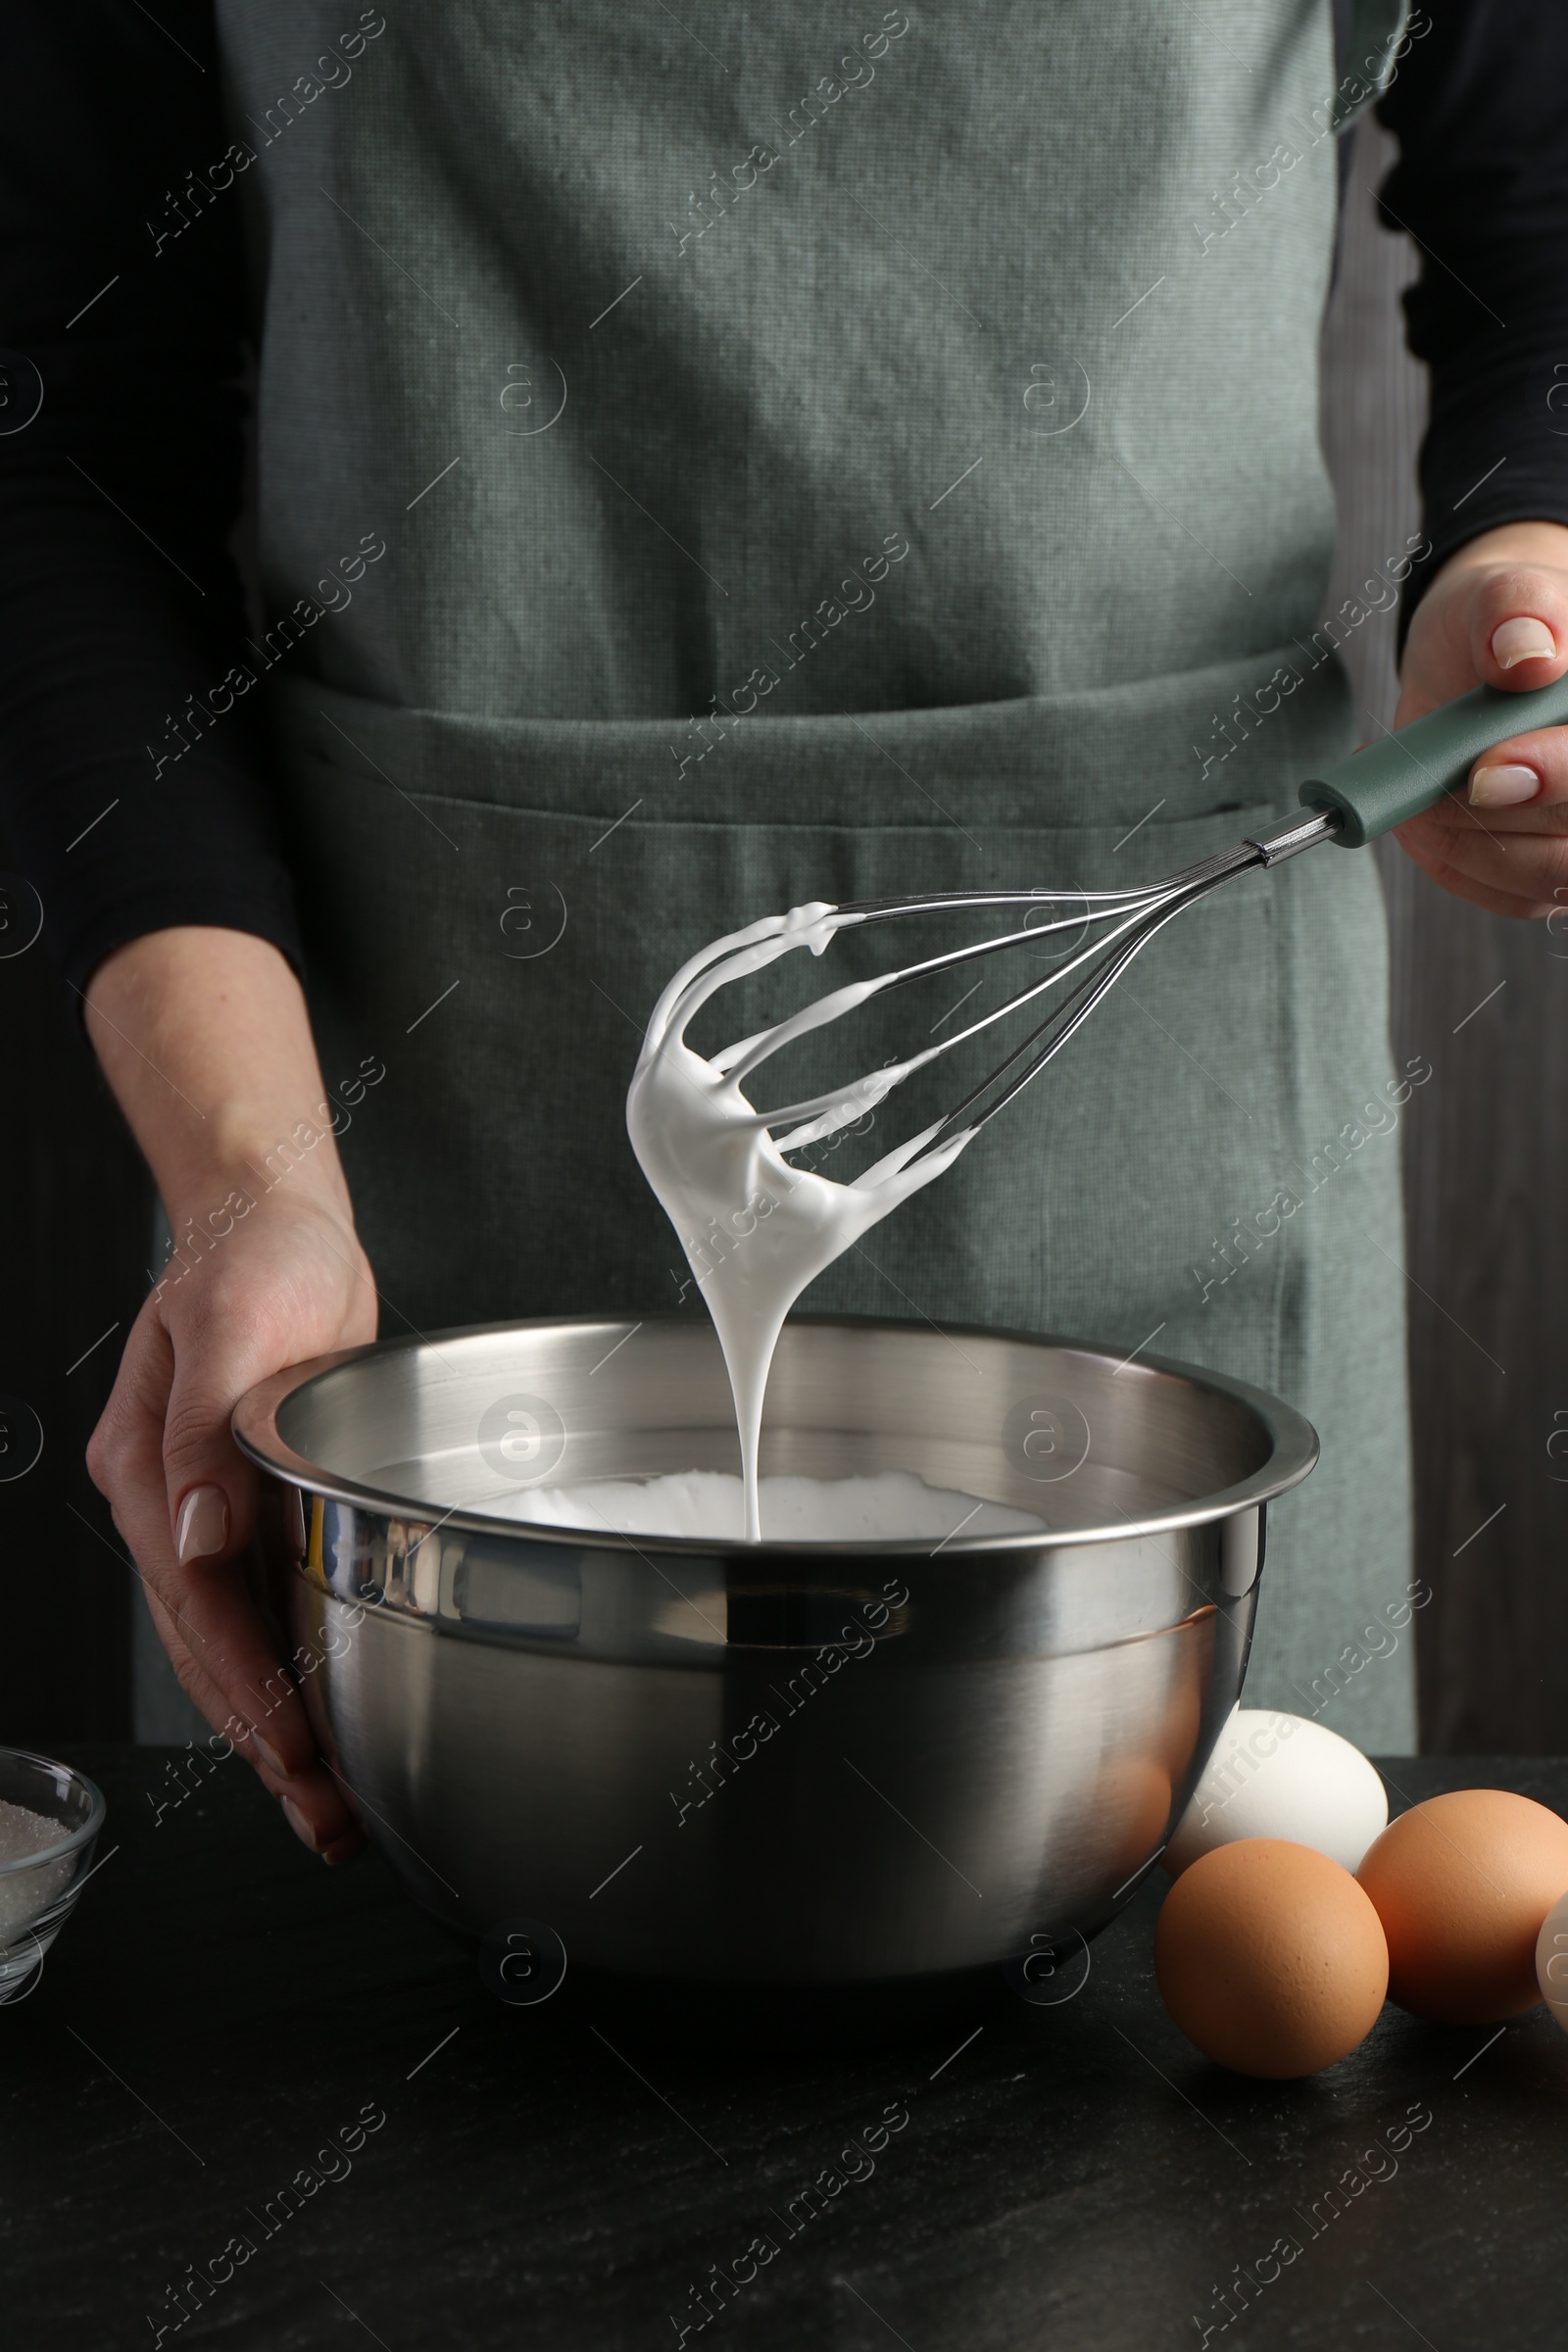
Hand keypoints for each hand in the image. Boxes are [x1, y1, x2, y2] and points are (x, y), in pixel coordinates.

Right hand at [83, 928, 376, 1861]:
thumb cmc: (257, 1257)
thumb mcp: (234, 1323)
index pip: (197, 1607)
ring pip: (227, 1643)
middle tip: (325, 1818)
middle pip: (205, 1647)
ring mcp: (202, 1511)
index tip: (297, 1752)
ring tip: (327, 1801)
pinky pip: (258, 1608)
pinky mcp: (246, 1506)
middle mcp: (170, 1504)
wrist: (271, 1216)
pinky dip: (287, 1669)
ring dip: (274, 1723)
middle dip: (263, 1741)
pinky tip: (323, 1715)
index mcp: (153, 1471)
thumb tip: (198, 1535)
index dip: (246, 1688)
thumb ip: (208, 1432)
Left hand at [1392, 520, 1567, 917]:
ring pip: (1545, 877)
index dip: (1557, 776)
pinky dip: (1452, 857)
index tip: (1481, 772)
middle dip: (1497, 816)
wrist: (1483, 651)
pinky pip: (1506, 893)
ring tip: (1421, 785)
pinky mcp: (1549, 873)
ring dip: (1467, 841)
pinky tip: (1424, 809)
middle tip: (1430, 777)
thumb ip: (1516, 608)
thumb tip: (1527, 654)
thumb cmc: (1502, 621)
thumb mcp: (1501, 592)